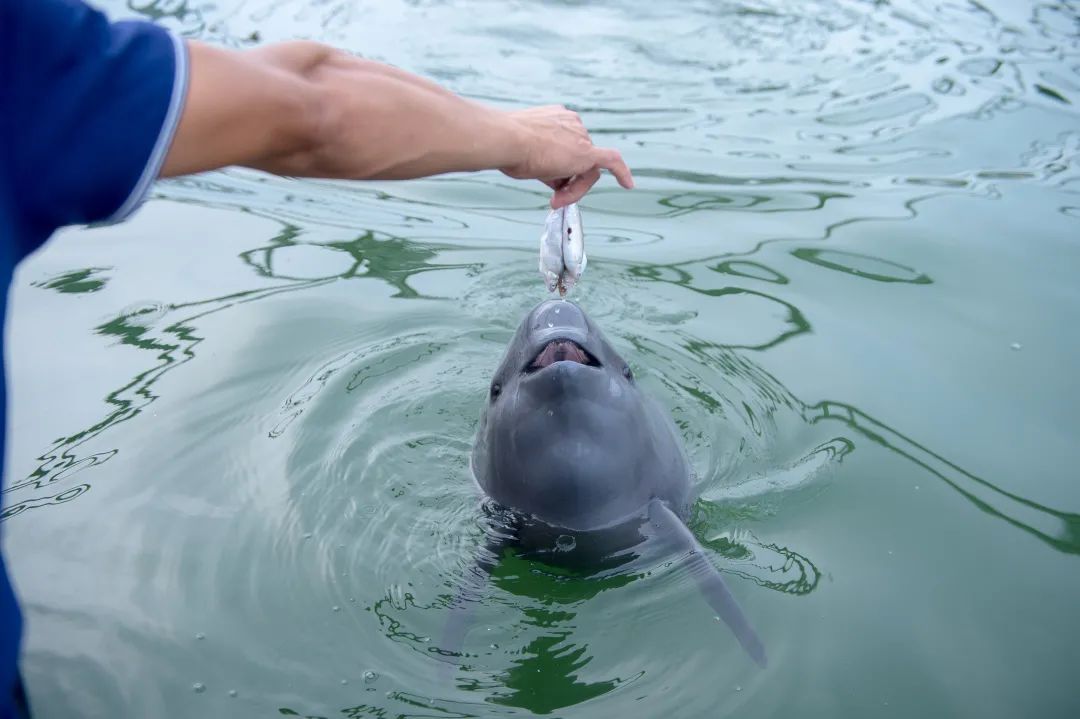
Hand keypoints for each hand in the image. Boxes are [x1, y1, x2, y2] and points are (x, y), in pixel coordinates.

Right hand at [499, 105, 633, 207]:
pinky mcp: (587, 153)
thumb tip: (547, 174)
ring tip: (555, 198)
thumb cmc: (506, 145)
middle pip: (577, 160)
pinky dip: (622, 173)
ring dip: (573, 188)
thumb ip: (541, 159)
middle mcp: (572, 124)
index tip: (545, 177)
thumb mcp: (524, 150)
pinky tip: (628, 185)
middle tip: (553, 198)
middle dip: (566, 181)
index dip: (558, 167)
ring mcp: (580, 136)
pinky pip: (611, 161)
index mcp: (558, 118)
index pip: (566, 147)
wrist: (505, 140)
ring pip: (585, 169)